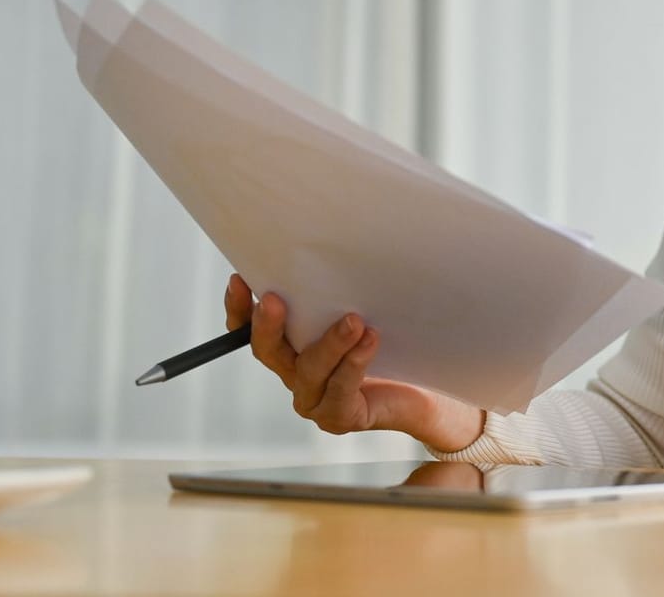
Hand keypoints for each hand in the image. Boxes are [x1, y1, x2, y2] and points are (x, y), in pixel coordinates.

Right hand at [224, 274, 485, 453]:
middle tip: (274, 299)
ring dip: (329, 343)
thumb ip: (340, 291)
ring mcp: (315, 399)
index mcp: (290, 347)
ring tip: (353, 320)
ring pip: (310, 370)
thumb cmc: (390, 344)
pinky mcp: (340, 416)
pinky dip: (354, 363)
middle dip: (269, 325)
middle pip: (269, 352)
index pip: (249, 331)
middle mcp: (295, 373)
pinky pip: (341, 389)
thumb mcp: (360, 309)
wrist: (424, 391)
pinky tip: (370, 340)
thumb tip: (335, 247)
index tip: (240, 279)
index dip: (239, 308)